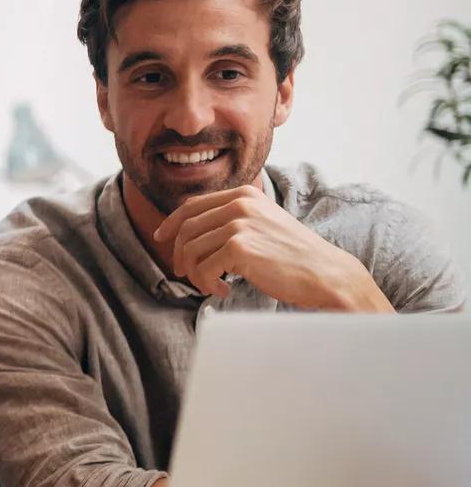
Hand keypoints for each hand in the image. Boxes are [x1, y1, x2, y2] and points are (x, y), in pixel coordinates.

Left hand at [153, 185, 388, 309]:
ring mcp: (239, 223)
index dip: (171, 224)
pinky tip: (224, 291)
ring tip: (212, 286)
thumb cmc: (293, 255)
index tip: (162, 239)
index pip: (192, 205)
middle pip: (185, 228)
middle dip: (179, 255)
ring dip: (195, 274)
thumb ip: (232, 220)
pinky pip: (202, 269)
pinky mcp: (239, 247)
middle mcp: (240, 203)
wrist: (325, 273)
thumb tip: (188, 231)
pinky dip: (207, 284)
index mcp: (244, 195)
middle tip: (186, 275)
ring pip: (190, 250)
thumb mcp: (262, 224)